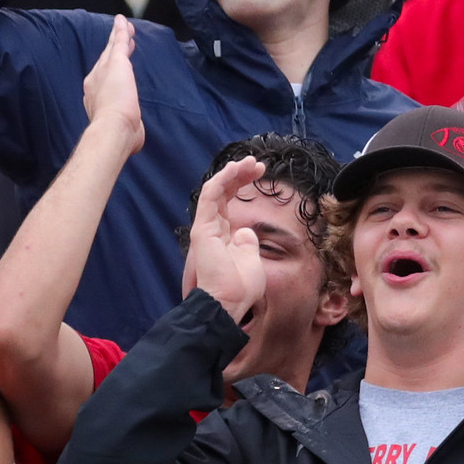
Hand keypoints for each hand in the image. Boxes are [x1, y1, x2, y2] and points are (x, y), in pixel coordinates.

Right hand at [82, 17, 143, 156]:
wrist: (112, 129)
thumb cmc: (118, 136)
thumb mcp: (123, 132)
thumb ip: (129, 130)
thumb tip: (135, 139)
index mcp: (96, 97)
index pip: (105, 79)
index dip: (110, 70)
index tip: (116, 65)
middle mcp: (96, 80)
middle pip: (106, 59)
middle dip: (113, 49)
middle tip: (120, 38)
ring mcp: (104, 70)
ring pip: (112, 48)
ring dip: (118, 36)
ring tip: (123, 26)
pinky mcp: (117, 63)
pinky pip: (119, 42)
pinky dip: (121, 31)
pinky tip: (123, 21)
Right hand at [187, 157, 267, 324]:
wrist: (227, 301)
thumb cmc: (241, 286)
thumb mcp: (252, 260)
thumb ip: (248, 243)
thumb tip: (246, 232)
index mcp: (224, 234)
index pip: (230, 201)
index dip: (243, 184)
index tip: (260, 173)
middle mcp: (213, 227)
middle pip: (224, 192)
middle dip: (240, 175)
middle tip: (258, 163)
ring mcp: (206, 226)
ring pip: (216, 189)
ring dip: (233, 172)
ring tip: (251, 162)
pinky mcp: (202, 228)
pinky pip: (210, 196)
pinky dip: (222, 180)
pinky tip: (235, 169)